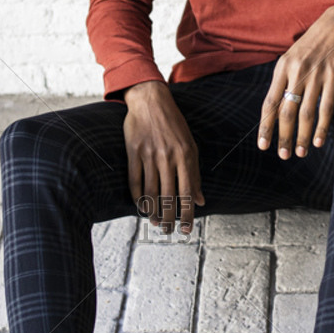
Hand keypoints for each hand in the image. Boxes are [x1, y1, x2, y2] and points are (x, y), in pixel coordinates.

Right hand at [122, 80, 204, 233]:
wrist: (151, 101)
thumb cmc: (174, 124)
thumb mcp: (190, 146)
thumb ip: (194, 174)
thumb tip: (200, 200)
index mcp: (185, 155)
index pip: (187, 192)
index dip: (187, 213)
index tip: (187, 229)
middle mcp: (167, 157)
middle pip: (168, 196)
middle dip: (171, 217)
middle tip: (170, 231)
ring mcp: (149, 155)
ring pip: (151, 191)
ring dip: (154, 211)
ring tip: (157, 224)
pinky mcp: (133, 152)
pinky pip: (135, 180)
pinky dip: (138, 197)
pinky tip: (142, 207)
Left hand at [258, 3, 333, 158]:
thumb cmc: (317, 41)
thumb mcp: (295, 55)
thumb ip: (285, 78)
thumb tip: (278, 104)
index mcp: (282, 68)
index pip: (269, 103)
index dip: (265, 126)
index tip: (263, 146)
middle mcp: (296, 72)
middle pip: (285, 112)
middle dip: (283, 137)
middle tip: (283, 156)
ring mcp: (316, 74)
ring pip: (305, 114)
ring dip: (303, 137)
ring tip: (301, 152)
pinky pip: (326, 107)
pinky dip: (322, 127)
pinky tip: (320, 141)